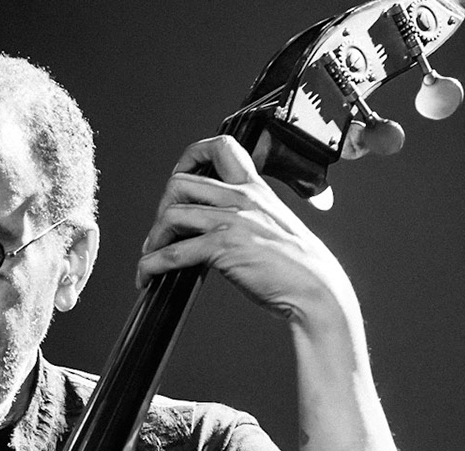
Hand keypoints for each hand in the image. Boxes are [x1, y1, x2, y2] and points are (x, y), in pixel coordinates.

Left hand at [136, 135, 353, 325]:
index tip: (179, 176)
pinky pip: (174, 252)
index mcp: (256, 188)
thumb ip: (248, 218)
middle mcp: (242, 197)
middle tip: (162, 232)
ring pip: (172, 214)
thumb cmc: (298, 267)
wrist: (316, 290)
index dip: (191, 156)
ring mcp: (233, 221)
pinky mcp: (224, 247)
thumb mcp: (274, 227)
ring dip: (155, 238)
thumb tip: (214, 230)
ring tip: (152, 257)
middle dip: (162, 208)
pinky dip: (153, 265)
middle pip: (181, 183)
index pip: (222, 147)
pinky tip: (148, 276)